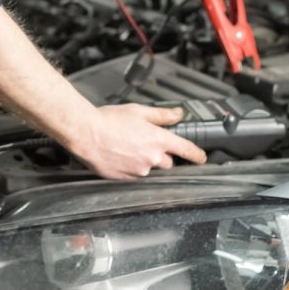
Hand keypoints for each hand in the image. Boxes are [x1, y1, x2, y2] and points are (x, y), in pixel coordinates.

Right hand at [71, 103, 206, 179]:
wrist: (86, 133)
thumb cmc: (109, 120)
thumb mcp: (138, 111)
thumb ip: (162, 115)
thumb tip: (178, 114)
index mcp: (158, 140)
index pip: (186, 150)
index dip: (197, 154)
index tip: (201, 157)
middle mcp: (152, 158)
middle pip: (167, 162)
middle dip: (161, 154)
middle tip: (145, 141)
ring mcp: (139, 171)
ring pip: (149, 168)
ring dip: (143, 159)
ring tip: (126, 145)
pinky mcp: (126, 178)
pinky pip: (134, 174)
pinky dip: (130, 166)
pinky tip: (119, 153)